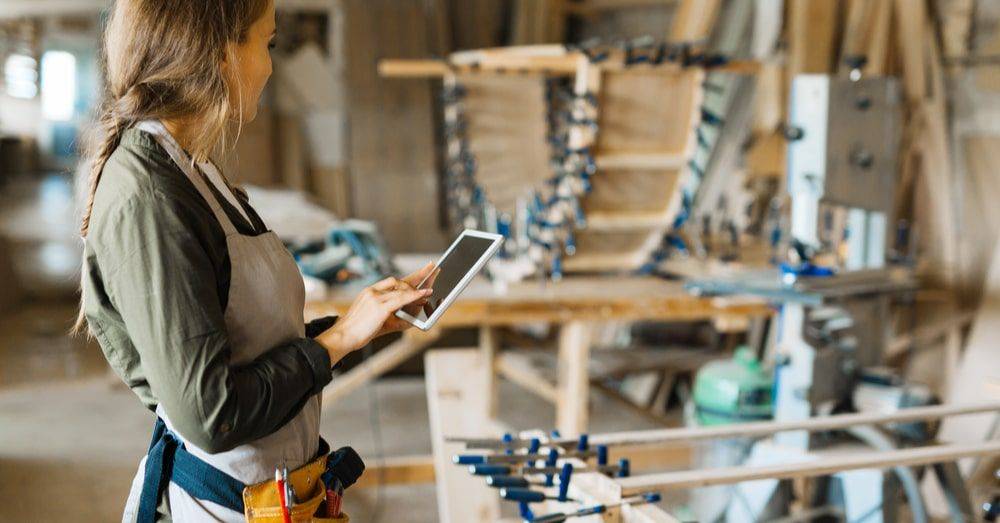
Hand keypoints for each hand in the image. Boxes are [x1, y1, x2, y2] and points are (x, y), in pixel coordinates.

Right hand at [317, 273, 432, 361]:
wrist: (342, 336)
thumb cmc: (356, 331)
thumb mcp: (372, 318)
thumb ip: (388, 315)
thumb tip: (408, 320)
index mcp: (369, 292)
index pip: (391, 281)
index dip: (407, 278)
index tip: (420, 272)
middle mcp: (372, 291)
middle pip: (398, 281)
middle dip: (417, 276)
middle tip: (432, 270)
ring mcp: (375, 298)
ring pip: (401, 290)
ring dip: (417, 290)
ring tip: (428, 292)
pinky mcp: (380, 307)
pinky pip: (401, 299)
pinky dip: (415, 296)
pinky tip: (424, 295)